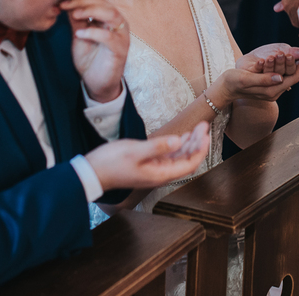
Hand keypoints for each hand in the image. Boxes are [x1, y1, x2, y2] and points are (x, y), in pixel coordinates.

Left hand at [60, 0, 129, 102]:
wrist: (96, 83)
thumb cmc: (89, 57)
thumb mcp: (79, 35)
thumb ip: (76, 20)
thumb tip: (65, 2)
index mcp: (108, 17)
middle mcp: (118, 23)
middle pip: (104, 3)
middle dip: (83, 1)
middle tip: (65, 4)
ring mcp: (121, 35)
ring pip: (111, 14)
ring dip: (91, 11)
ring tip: (74, 15)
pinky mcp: (120, 49)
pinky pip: (109, 37)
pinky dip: (94, 33)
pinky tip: (79, 34)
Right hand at [85, 122, 209, 192]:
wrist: (93, 172)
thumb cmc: (111, 163)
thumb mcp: (135, 151)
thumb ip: (158, 147)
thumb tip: (179, 142)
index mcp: (160, 174)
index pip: (189, 164)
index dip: (200, 149)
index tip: (205, 134)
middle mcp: (161, 173)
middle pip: (187, 159)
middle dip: (197, 142)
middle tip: (203, 125)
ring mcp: (155, 169)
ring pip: (179, 157)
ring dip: (190, 142)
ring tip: (197, 127)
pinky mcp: (148, 163)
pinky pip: (169, 156)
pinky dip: (178, 145)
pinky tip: (182, 136)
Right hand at [217, 44, 298, 101]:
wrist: (224, 88)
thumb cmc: (233, 82)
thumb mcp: (246, 79)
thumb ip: (263, 79)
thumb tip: (279, 77)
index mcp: (270, 91)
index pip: (292, 79)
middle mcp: (273, 93)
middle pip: (291, 78)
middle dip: (296, 64)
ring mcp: (271, 91)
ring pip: (286, 77)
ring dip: (290, 64)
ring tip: (295, 52)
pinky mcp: (267, 88)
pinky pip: (280, 77)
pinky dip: (284, 67)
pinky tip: (285, 59)